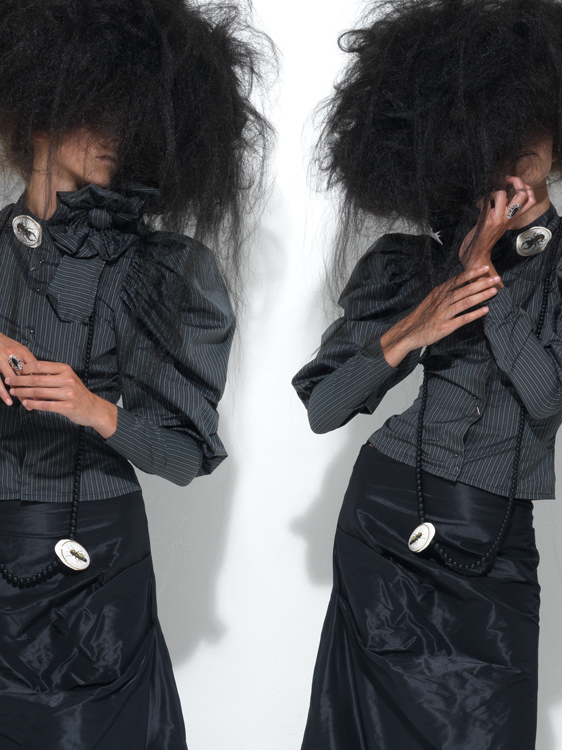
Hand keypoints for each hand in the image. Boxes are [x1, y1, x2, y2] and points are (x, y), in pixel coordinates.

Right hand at [0, 333, 37, 405]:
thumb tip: (44, 373)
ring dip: (22, 394)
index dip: (44, 379)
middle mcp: (14, 355)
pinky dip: (4, 393)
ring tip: (28, 405)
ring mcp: (2, 361)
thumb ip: (29, 360)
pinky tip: (9, 402)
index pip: (37, 367)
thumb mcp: (20, 348)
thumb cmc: (6, 343)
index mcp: (23, 351)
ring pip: (14, 381)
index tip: (51, 390)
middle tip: (42, 401)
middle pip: (27, 375)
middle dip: (36, 389)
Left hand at [5, 360, 117, 438]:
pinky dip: (33, 404)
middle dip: (20, 381)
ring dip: (23, 393)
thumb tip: (29, 373)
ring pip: (39, 392)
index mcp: (66, 370)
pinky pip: (45, 405)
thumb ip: (52, 375)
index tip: (16, 371)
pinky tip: (26, 404)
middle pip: (37, 379)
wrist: (93, 408)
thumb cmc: (77, 393)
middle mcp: (67, 380)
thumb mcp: (68, 378)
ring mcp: (68, 394)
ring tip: (14, 392)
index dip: (25, 368)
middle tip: (10, 382)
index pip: (41, 366)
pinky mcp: (67, 407)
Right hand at [381, 266, 499, 366]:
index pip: (458, 280)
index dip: (472, 273)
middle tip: (496, 278)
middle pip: (464, 289)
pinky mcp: (445, 327)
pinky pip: (462, 319)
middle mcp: (441, 301)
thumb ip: (445, 292)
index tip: (484, 268)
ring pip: (465, 302)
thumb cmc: (422, 316)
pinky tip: (485, 310)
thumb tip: (459, 284)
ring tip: (494, 291)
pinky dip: (474, 314)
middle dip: (482, 283)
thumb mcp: (431, 299)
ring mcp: (443, 314)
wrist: (408, 332)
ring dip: (480, 296)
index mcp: (439, 293)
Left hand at [460, 176, 535, 275]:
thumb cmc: (484, 238)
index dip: (527, 188)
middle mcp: (508, 218)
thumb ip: (500, 211)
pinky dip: (481, 200)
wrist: (476, 254)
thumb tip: (497, 194)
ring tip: (486, 199)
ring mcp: (499, 219)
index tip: (516, 183)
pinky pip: (485, 201)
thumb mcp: (498, 223)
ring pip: (501, 194)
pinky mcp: (487, 221)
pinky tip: (478, 206)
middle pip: (523, 194)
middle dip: (516, 181)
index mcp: (513, 218)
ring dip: (491, 192)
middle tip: (506, 179)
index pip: (530, 200)